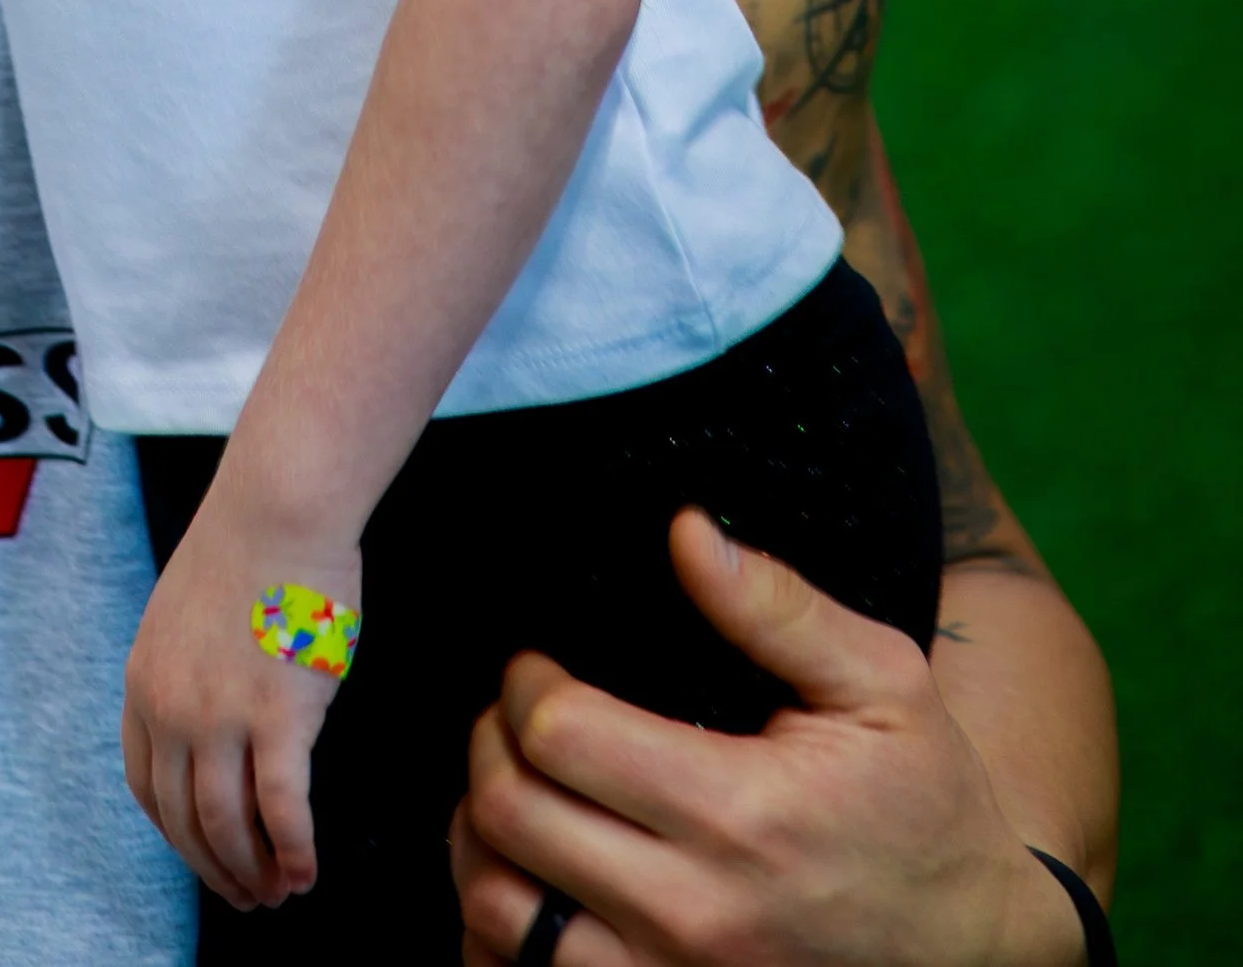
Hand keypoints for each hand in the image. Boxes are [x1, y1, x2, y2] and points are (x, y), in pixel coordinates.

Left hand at [121, 496, 352, 910]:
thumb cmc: (247, 552)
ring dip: (255, 871)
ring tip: (280, 891)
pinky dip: (293, 850)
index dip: (178, 838)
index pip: (148, 790)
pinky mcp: (278, 716)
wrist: (279, 507)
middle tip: (249, 896)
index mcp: (143, 684)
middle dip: (217, 869)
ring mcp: (222, 716)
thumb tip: (211, 734)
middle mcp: (172, 709)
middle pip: (185, 820)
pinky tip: (307, 870)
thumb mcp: (183, 619)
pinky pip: (282, 809)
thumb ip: (186, 679)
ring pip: (229, 826)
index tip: (206, 858)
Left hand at [451, 512, 1089, 965]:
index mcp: (740, 813)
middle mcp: (693, 915)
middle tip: (513, 715)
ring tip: (511, 789)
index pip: (560, 736)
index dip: (525, 685)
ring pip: (499, 914)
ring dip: (478, 841)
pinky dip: (497, 936)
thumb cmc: (926, 808)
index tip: (537, 664)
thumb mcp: (882, 685)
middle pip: (509, 820)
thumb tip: (685, 532)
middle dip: (489, 746)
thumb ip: (776, 607)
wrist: (976, 953)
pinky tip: (526, 882)